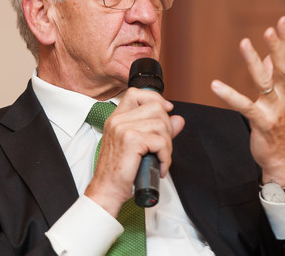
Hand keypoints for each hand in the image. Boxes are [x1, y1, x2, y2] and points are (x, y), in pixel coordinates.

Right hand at [84, 88, 184, 216]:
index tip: (166, 111)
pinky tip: (159, 166)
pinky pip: (161, 142)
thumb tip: (178, 119)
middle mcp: (118, 120)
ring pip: (162, 125)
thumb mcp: (139, 146)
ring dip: (167, 146)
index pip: (136, 93)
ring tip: (160, 159)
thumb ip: (159, 130)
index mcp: (116, 118)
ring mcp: (123, 128)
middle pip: (156, 108)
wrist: (106, 191)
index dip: (156, 99)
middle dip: (167, 128)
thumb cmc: (119, 172)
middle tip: (162, 147)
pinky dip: (165, 157)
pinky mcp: (131, 140)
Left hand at [211, 16, 284, 185]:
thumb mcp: (282, 102)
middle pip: (284, 68)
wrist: (284, 161)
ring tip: (245, 43)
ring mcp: (274, 110)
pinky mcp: (262, 123)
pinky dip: (229, 95)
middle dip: (278, 47)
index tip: (283, 20)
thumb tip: (273, 58)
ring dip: (255, 62)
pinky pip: (244, 106)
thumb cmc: (281, 129)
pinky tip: (215, 85)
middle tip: (271, 28)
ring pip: (265, 82)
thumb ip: (277, 79)